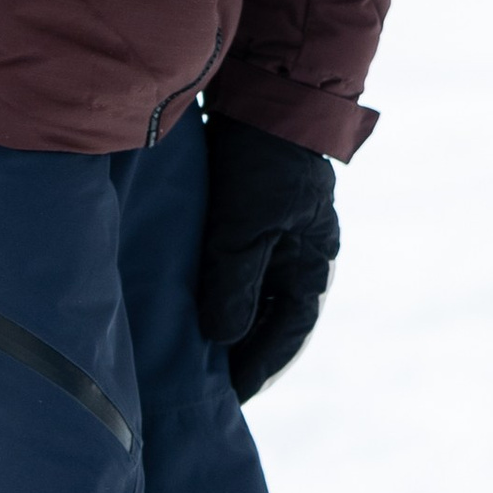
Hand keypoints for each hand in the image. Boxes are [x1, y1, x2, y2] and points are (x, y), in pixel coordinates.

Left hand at [198, 116, 340, 400]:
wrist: (265, 92)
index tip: (228, 400)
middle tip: (201, 384)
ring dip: (220, 317)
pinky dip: (209, 285)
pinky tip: (179, 296)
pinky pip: (228, 263)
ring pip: (246, 290)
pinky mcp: (244, 210)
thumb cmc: (263, 165)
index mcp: (313, 264)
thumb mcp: (245, 231)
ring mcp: (273, 231)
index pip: (287, 334)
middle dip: (239, 350)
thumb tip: (223, 343)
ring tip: (184, 346)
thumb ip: (233, 288)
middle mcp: (298, 253)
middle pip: (267, 317)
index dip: (259, 369)